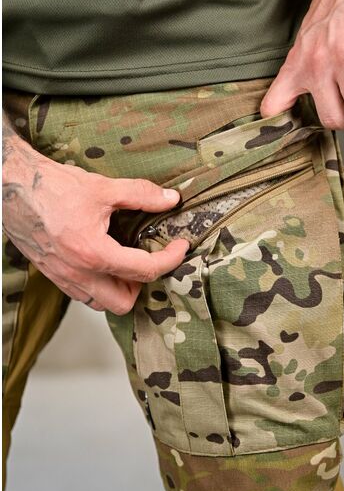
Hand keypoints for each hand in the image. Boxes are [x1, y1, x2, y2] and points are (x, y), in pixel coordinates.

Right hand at [2, 117, 188, 314]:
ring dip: (119, 288)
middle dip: (142, 285)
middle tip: (147, 259)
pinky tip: (103, 260)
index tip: (180, 247)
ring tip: (126, 261)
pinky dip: (100, 285)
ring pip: (101, 303)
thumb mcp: (102, 188)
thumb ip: (141, 195)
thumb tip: (170, 198)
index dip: (170, 259)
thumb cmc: (51, 187)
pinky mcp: (53, 275)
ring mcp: (63, 278)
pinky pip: (83, 294)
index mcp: (93, 253)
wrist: (11, 187)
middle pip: (123, 303)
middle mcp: (78, 274)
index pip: (145, 270)